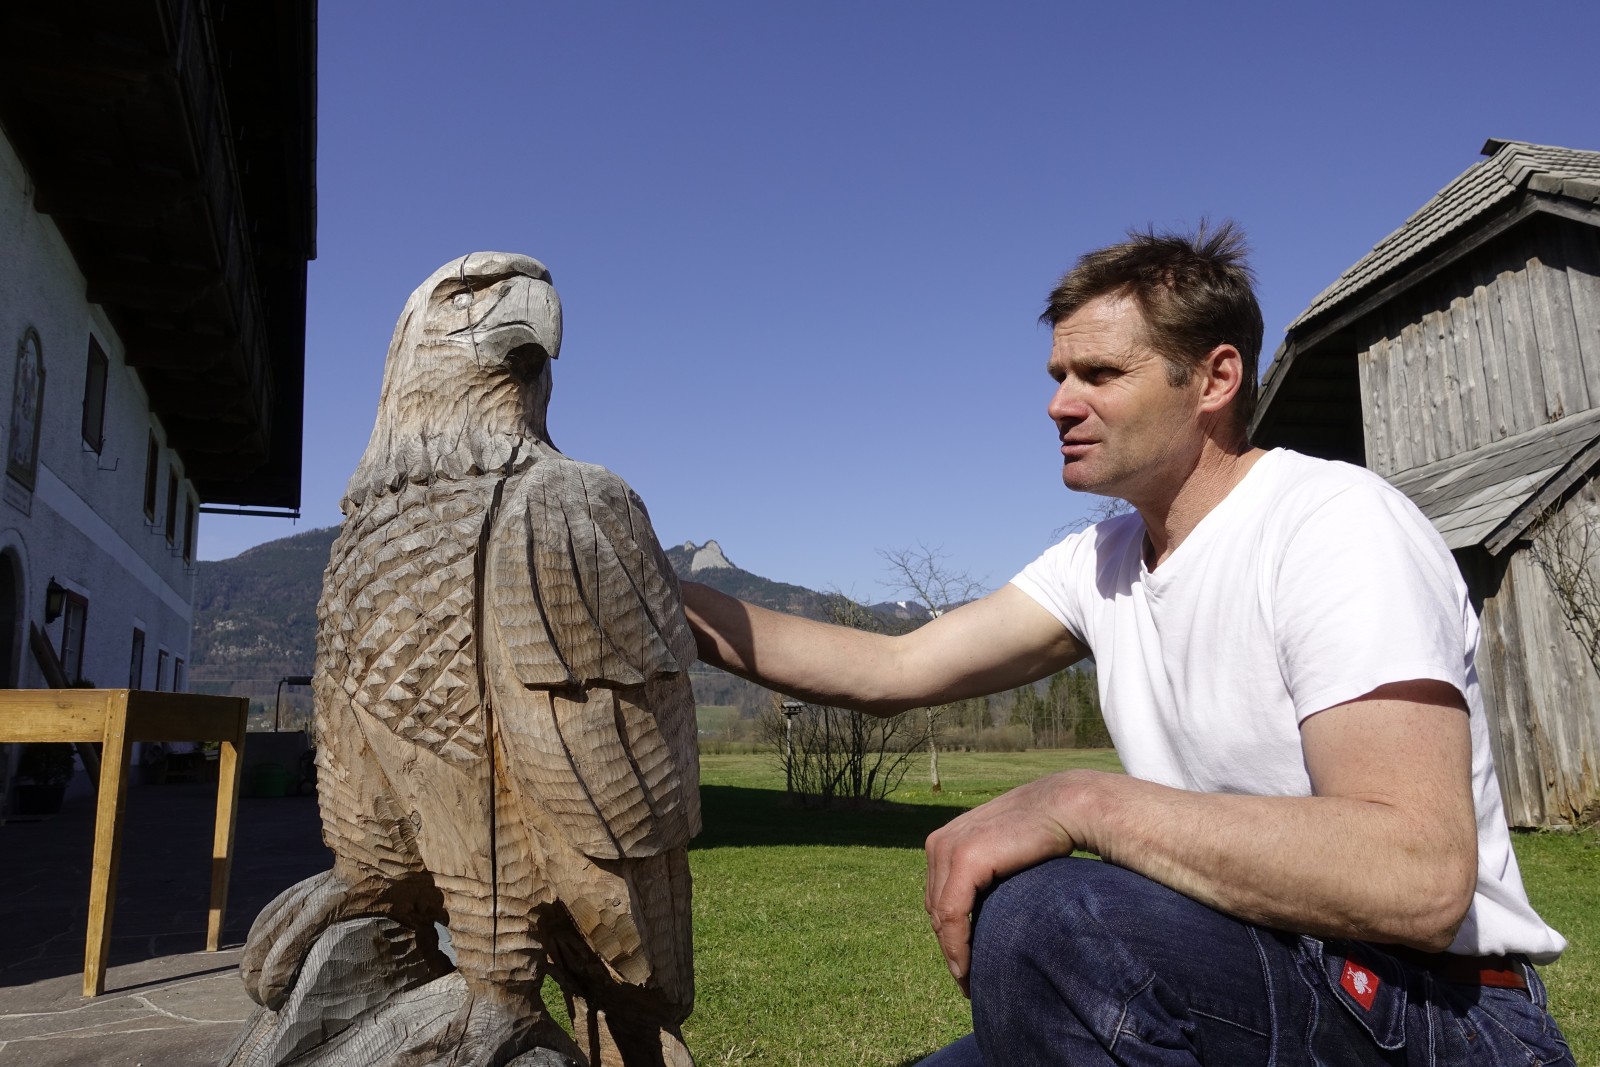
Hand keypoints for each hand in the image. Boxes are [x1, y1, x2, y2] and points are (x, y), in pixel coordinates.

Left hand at [923, 771, 1095, 994]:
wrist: (1065, 807)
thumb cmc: (1044, 834)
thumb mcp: (1003, 854)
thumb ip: (987, 873)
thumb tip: (988, 910)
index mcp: (945, 841)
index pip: (938, 898)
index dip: (949, 935)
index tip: (963, 966)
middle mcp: (939, 843)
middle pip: (936, 909)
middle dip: (950, 946)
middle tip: (967, 979)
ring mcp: (948, 849)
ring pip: (941, 917)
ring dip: (953, 953)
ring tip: (969, 981)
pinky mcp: (964, 860)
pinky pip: (952, 915)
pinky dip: (958, 946)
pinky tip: (967, 969)